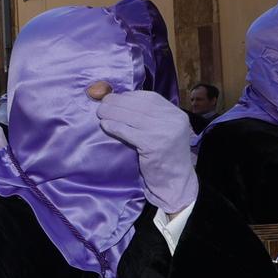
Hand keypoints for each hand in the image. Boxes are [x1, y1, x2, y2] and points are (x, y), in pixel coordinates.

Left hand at [95, 90, 198, 213]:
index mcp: (177, 114)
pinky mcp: (153, 145)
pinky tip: (105, 126)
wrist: (175, 181)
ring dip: (113, 113)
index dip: (130, 96)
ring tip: (100, 113)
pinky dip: (115, 127)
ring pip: (133, 117)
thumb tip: (122, 101)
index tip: (116, 98)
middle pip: (140, 105)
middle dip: (118, 102)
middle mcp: (174, 120)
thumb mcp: (165, 130)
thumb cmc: (165, 156)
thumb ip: (151, 116)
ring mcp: (164, 132)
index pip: (151, 98)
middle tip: (103, 103)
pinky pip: (128, 132)